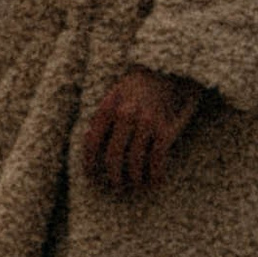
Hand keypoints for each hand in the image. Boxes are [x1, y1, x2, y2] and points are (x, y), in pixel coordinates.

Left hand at [79, 66, 204, 192]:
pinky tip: (155, 181)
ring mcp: (147, 123)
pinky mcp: (166, 129)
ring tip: (135, 185)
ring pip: (135, 162)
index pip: (92, 142)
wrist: (171, 70)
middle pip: (113, 157)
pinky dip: (155, 175)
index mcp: (109, 106)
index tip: (91, 176)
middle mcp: (126, 115)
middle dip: (113, 177)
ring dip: (134, 179)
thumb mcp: (115, 93)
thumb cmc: (139, 85)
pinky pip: (157, 159)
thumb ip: (102, 115)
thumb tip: (86, 140)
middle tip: (116, 186)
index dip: (90, 163)